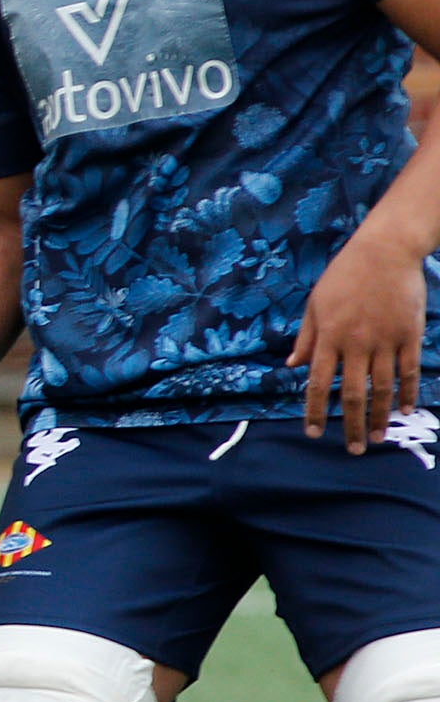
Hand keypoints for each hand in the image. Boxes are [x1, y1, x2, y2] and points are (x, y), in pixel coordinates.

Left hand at [288, 223, 426, 450]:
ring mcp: (385, 340)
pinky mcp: (409, 335)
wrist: (385, 251)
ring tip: (378, 438)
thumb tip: (292, 366)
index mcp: (329, 337)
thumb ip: (305, 338)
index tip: (314, 433)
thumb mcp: (315, 304)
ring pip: (383, 388)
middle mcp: (356, 344)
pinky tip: (405, 410)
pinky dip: (407, 393)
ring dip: (381, 417)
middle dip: (352, 425)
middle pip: (353, 394)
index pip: (319, 384)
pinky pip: (408, 371)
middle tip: (353, 450)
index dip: (315, 411)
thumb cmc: (344, 276)